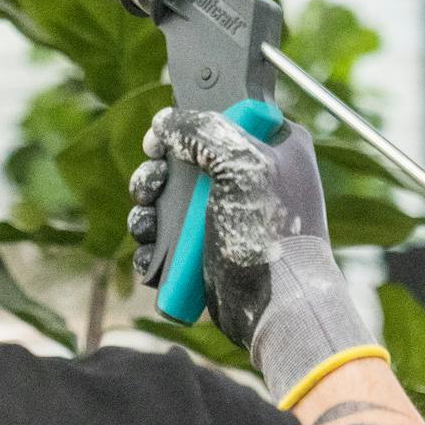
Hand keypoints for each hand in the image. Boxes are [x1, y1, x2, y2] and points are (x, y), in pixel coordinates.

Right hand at [127, 105, 376, 402]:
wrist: (278, 307)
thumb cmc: (270, 234)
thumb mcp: (241, 163)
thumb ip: (201, 131)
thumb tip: (164, 124)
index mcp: (273, 147)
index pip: (219, 116)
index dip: (184, 127)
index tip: (161, 142)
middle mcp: (251, 177)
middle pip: (183, 160)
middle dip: (155, 175)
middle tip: (149, 188)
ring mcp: (228, 216)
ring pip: (168, 200)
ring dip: (146, 211)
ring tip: (146, 225)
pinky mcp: (210, 250)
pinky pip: (168, 238)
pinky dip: (152, 244)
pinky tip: (151, 252)